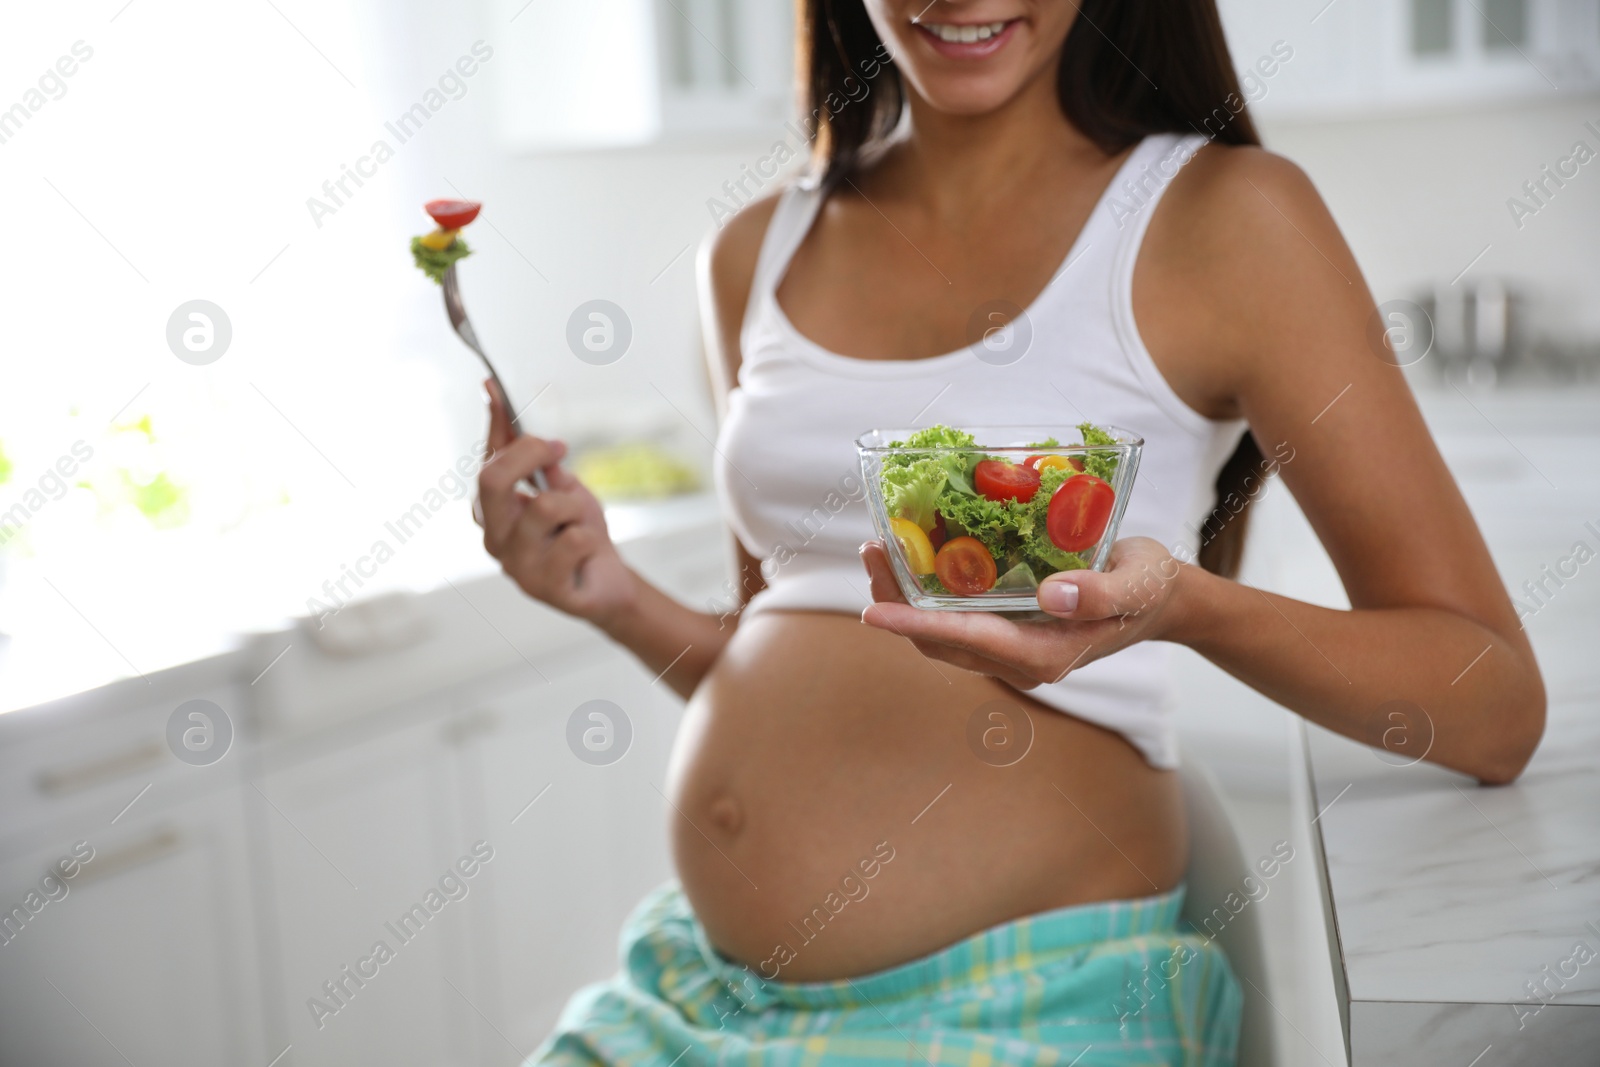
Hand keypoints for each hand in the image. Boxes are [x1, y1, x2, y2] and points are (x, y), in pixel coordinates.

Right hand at [476, 380, 637, 623]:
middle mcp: (494, 537)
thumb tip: (506, 407)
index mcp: (492, 511)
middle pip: (492, 480)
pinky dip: (590, 536)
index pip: (486, 459)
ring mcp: (515, 566)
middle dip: (529, 454)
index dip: (491, 422)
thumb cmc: (579, 533)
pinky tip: (587, 550)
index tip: (495, 387)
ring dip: (574, 505)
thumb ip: (536, 458)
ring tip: (579, 520)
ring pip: (544, 506)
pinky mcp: (544, 588)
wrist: (608, 582)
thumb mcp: (562, 486)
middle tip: (559, 448)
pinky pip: (574, 540)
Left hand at [858, 537, 1193, 688]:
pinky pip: (954, 619)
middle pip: (940, 641)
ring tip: (879, 549)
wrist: (1159, 600)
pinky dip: (925, 591)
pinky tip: (912, 555)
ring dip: (904, 597)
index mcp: (1046, 656)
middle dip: (897, 603)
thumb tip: (1051, 594)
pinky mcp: (1005, 633)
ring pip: (940, 633)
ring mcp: (1010, 651)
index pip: (970, 640)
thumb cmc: (1149, 587)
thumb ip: (1101, 593)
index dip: (918, 623)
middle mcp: (1020, 661)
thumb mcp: (1138, 583)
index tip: (874, 610)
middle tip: (871, 551)